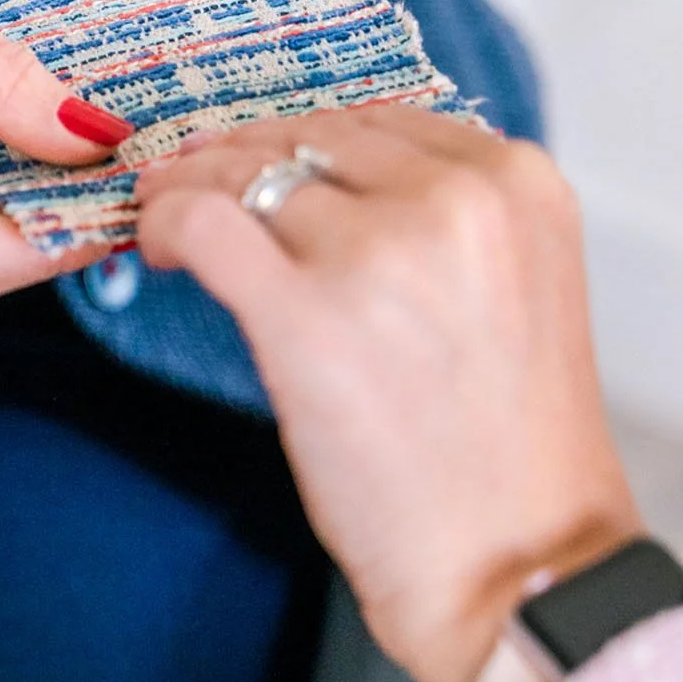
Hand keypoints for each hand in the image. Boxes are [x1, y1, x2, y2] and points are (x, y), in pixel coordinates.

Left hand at [137, 109, 640, 681]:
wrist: (521, 564)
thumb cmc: (509, 451)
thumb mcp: (512, 288)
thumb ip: (444, 217)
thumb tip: (322, 175)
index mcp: (517, 183)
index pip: (382, 118)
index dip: (308, 138)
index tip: (265, 158)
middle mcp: (456, 199)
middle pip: (313, 134)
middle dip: (245, 155)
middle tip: (194, 177)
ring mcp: (380, 251)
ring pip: (250, 170)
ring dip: (195, 186)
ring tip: (166, 212)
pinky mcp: (305, 312)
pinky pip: (204, 223)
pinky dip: (167, 222)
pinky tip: (161, 248)